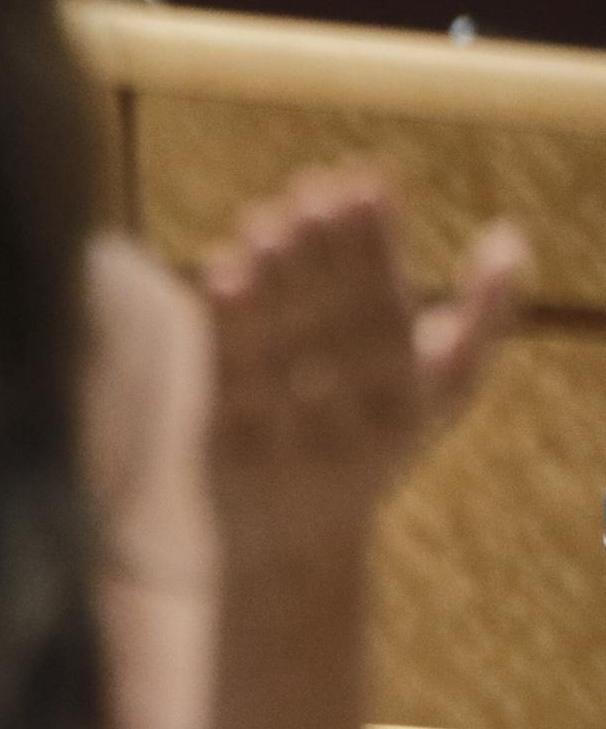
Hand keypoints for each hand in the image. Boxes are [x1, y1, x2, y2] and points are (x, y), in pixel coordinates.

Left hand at [200, 169, 527, 560]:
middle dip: (327, 254)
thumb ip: (480, 318)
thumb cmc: (373, 447)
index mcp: (406, 404)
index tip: (367, 179)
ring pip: (284, 350)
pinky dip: (226, 329)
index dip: (379, 247)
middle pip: (336, 327)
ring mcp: (290, 442)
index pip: (390, 312)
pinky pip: (227, 382)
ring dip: (277, 280)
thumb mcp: (435, 393)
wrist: (295, 549)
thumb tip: (512, 235)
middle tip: (312, 184)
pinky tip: (217, 272)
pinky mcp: (228, 450)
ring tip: (266, 216)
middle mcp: (353, 426)